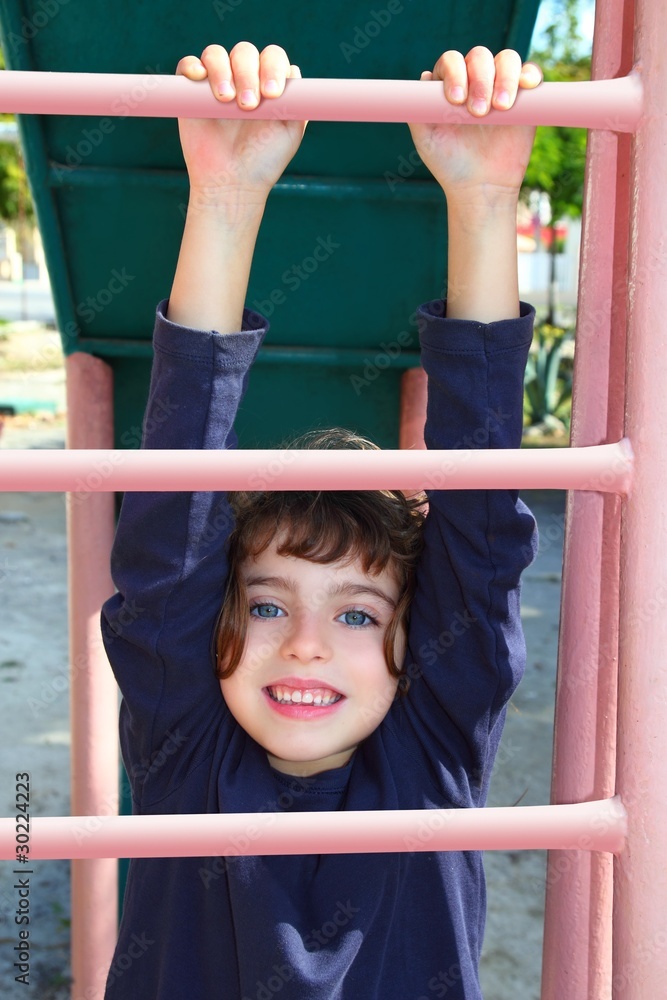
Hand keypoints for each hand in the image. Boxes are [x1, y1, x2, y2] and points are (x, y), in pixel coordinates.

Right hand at [175, 42, 307, 204]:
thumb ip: (297, 103)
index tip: (272, 94)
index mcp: (267, 85)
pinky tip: (199, 78)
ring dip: (222, 71)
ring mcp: (216, 84)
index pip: (272, 57)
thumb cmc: (263, 162)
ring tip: (226, 101)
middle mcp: (243, 79)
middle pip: (245, 52)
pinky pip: (188, 65)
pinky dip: (192, 66)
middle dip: (248, 74)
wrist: (231, 184)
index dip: (273, 67)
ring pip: (216, 54)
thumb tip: (293, 71)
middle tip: (249, 106)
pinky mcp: (190, 93)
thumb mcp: (290, 133)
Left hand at [407, 47, 541, 203]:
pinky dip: (530, 74)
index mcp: (450, 86)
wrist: (482, 188)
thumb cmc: (450, 165)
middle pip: (480, 57)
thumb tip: (425, 76)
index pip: (451, 61)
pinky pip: (532, 73)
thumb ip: (418, 112)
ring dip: (505, 77)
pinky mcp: (526, 99)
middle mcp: (475, 81)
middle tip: (478, 113)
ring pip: (507, 60)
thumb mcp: (427, 141)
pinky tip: (526, 86)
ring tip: (500, 108)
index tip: (455, 101)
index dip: (454, 73)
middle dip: (480, 80)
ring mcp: (501, 87)